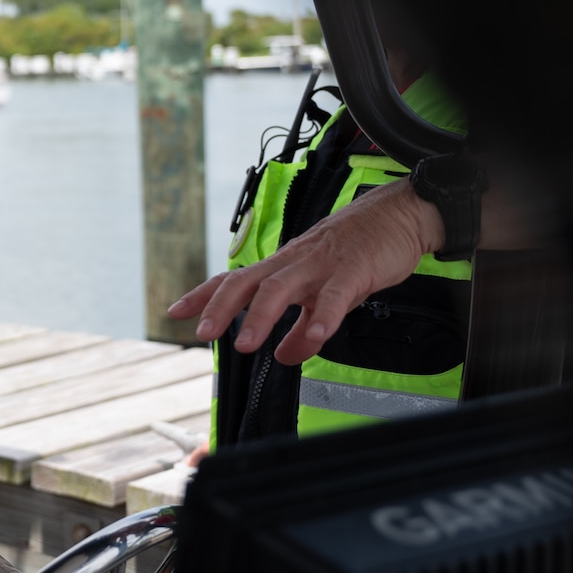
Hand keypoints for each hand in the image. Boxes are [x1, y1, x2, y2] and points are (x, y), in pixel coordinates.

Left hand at [166, 178, 441, 365]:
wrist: (397, 215)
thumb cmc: (355, 253)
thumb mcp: (324, 294)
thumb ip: (302, 326)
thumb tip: (284, 357)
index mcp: (281, 267)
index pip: (233, 280)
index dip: (203, 295)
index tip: (174, 312)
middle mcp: (292, 264)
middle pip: (247, 282)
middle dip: (220, 307)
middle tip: (202, 333)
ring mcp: (320, 266)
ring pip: (282, 288)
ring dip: (260, 317)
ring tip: (245, 346)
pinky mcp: (352, 271)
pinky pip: (334, 297)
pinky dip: (323, 320)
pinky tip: (314, 341)